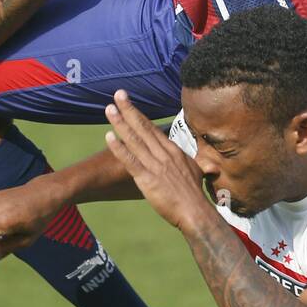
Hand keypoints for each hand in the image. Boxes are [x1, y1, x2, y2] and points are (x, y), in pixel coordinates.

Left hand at [103, 90, 211, 230]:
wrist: (195, 212)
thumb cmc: (194, 195)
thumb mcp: (196, 172)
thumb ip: (193, 162)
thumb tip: (197, 159)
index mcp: (173, 150)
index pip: (153, 128)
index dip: (139, 114)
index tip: (129, 101)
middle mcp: (163, 153)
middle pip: (143, 127)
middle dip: (129, 109)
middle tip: (118, 94)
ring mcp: (155, 165)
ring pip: (134, 139)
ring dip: (121, 123)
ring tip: (109, 109)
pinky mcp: (147, 179)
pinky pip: (131, 160)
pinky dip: (119, 147)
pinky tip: (109, 136)